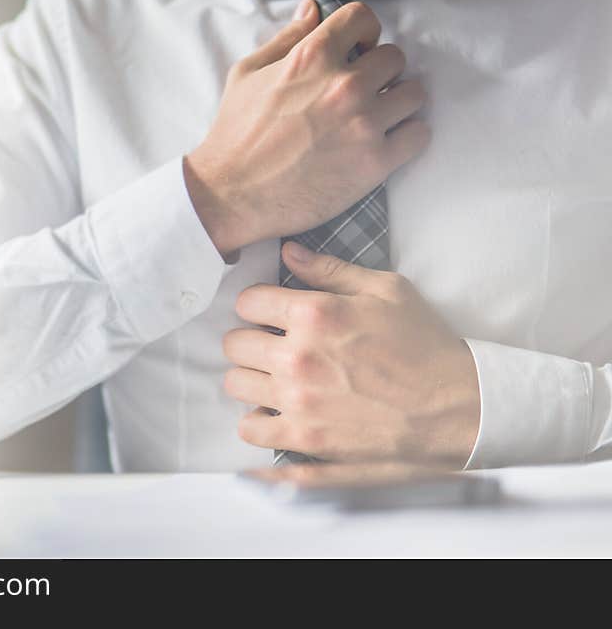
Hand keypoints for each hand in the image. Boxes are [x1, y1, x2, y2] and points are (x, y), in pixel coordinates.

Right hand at [185, 0, 429, 256]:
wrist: (232, 196)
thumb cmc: (234, 138)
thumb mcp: (247, 75)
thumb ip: (285, 39)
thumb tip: (311, 11)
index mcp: (312, 57)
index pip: (362, 18)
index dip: (364, 32)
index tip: (361, 48)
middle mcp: (344, 85)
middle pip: (395, 58)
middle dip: (381, 71)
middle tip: (366, 91)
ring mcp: (363, 124)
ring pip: (414, 94)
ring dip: (399, 102)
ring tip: (380, 117)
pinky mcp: (374, 162)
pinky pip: (418, 135)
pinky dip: (408, 136)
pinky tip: (388, 142)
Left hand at [222, 241, 480, 467]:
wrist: (459, 408)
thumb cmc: (425, 345)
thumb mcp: (387, 291)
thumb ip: (331, 269)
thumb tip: (288, 252)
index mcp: (314, 315)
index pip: (248, 302)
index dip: (258, 304)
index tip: (270, 312)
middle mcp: (297, 359)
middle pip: (234, 344)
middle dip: (251, 339)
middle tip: (272, 345)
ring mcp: (297, 403)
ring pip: (236, 385)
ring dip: (251, 378)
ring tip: (274, 378)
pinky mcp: (304, 441)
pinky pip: (250, 430)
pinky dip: (257, 421)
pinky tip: (275, 413)